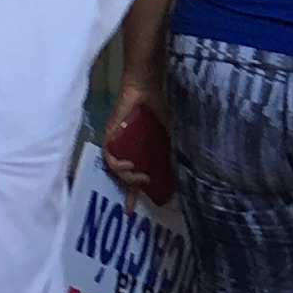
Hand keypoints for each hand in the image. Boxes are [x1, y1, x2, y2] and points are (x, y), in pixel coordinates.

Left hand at [100, 81, 170, 202]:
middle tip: (131, 207)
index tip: (140, 208)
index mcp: (144, 147)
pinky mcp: (110, 134)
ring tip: (141, 178)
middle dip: (127, 193)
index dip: (139, 191)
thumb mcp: (174, 133)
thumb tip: (184, 176)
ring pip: (116, 169)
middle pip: (124, 175)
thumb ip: (175, 152)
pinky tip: (129, 165)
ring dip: (127, 178)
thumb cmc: (165, 104)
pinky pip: (108, 156)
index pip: (140, 172)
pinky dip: (117, 164)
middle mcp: (129, 146)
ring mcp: (118, 141)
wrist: (152, 84)